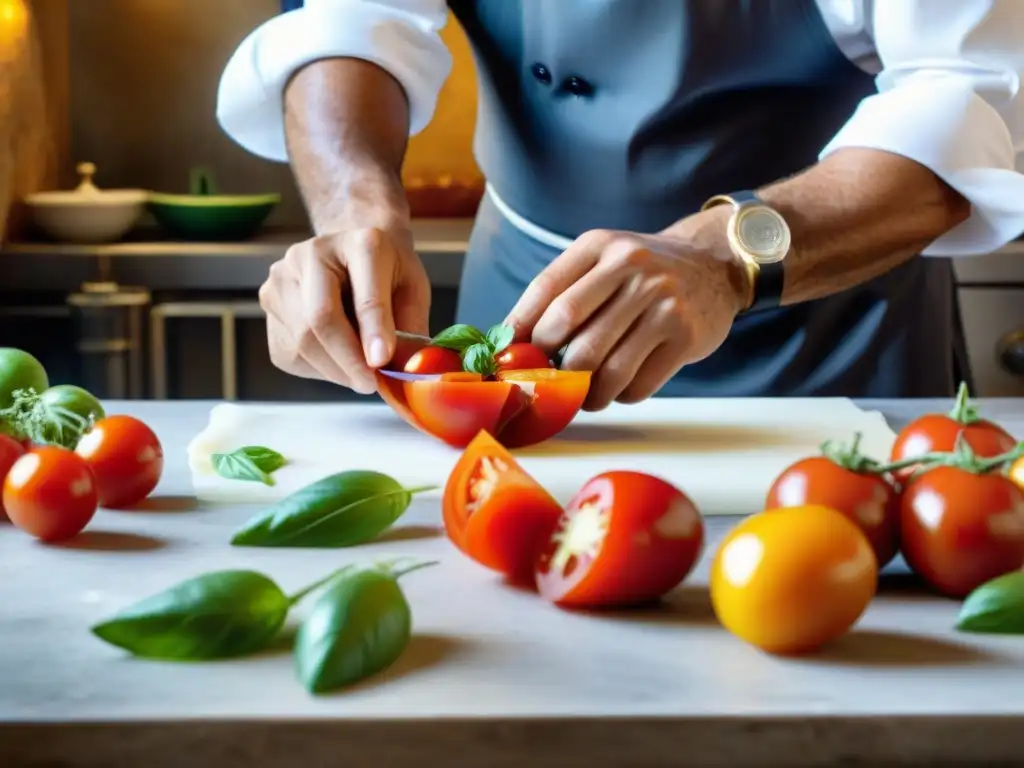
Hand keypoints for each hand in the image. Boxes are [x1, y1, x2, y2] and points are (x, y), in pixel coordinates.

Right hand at [259, 227, 431, 394]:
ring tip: (358, 374)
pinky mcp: (268, 304)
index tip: (381, 362)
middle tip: (370, 383)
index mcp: (359, 244)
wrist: (353, 252)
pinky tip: (336, 360)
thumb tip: (405, 368)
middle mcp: (312, 254)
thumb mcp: (412, 289)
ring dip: (334, 370)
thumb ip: (410, 324)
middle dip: (347, 361)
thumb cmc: (386, 272)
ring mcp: (282, 278)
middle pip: (320, 319)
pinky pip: (289, 352)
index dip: (373, 332)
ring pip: (301, 341)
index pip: (364, 295)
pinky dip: (317, 368)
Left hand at [505, 224, 747, 410]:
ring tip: (583, 395)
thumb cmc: (642, 273)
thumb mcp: (603, 260)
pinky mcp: (686, 336)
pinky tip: (620, 388)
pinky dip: (621, 396)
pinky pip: (638, 385)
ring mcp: (662, 302)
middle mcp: (631, 268)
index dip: (520, 330)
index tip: (509, 357)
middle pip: (569, 331)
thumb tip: (510, 343)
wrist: (714, 266)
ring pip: (604, 368)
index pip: (545, 291)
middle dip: (551, 364)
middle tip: (549, 380)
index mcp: (599, 246)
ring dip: (586, 393)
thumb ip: (562, 292)